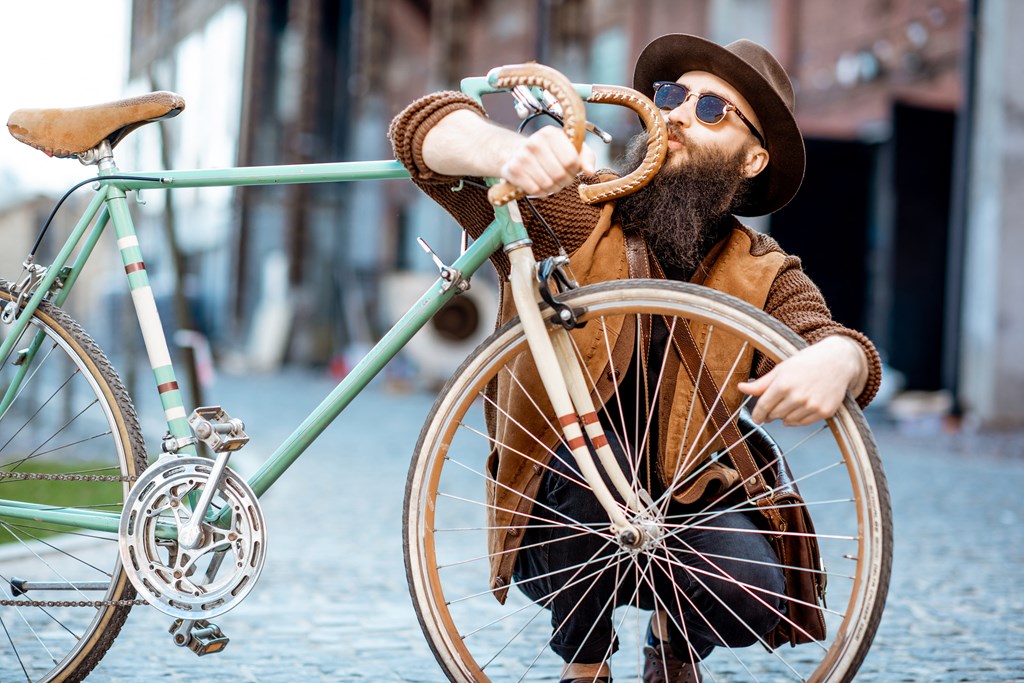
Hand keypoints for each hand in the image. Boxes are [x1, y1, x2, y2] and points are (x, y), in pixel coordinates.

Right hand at [499, 125, 595, 196]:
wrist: (518, 152)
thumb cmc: (550, 152)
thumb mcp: (571, 148)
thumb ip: (586, 158)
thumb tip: (590, 172)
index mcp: (551, 133)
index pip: (571, 160)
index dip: (574, 170)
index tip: (571, 169)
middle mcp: (535, 142)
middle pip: (560, 174)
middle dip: (564, 181)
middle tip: (561, 179)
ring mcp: (522, 156)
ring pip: (548, 184)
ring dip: (553, 188)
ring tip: (551, 181)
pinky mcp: (513, 170)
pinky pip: (534, 190)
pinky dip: (540, 192)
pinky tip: (539, 185)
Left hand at [737, 335, 867, 425]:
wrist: (837, 361)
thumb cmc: (806, 362)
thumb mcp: (781, 369)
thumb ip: (761, 383)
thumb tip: (740, 388)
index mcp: (783, 384)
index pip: (763, 407)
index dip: (757, 414)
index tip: (756, 418)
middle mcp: (797, 397)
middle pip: (775, 415)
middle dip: (770, 413)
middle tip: (773, 408)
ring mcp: (812, 406)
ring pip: (788, 421)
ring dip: (783, 417)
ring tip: (787, 405)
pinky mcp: (824, 412)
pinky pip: (803, 423)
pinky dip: (797, 419)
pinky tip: (798, 410)